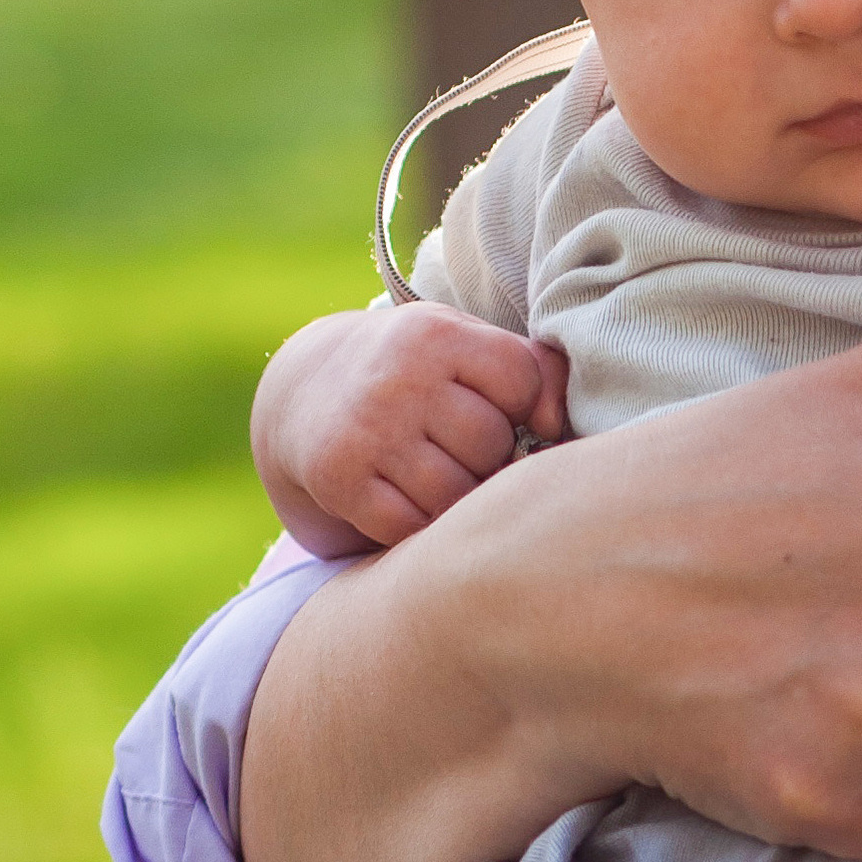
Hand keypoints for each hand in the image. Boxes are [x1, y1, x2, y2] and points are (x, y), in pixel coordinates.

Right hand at [254, 302, 569, 554]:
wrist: (305, 390)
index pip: (521, 382)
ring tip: (438, 472)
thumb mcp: (464, 346)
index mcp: (435, 333)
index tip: (493, 403)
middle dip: (488, 454)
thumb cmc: (415, 372)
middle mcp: (397, 378)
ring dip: (457, 497)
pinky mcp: (339, 480)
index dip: (520, 404)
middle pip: (492, 443)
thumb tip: (557, 427)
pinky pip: (411, 527)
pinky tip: (405, 498)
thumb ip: (533, 370)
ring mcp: (365, 431)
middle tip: (458, 444)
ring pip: (456, 495)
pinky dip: (417, 525)